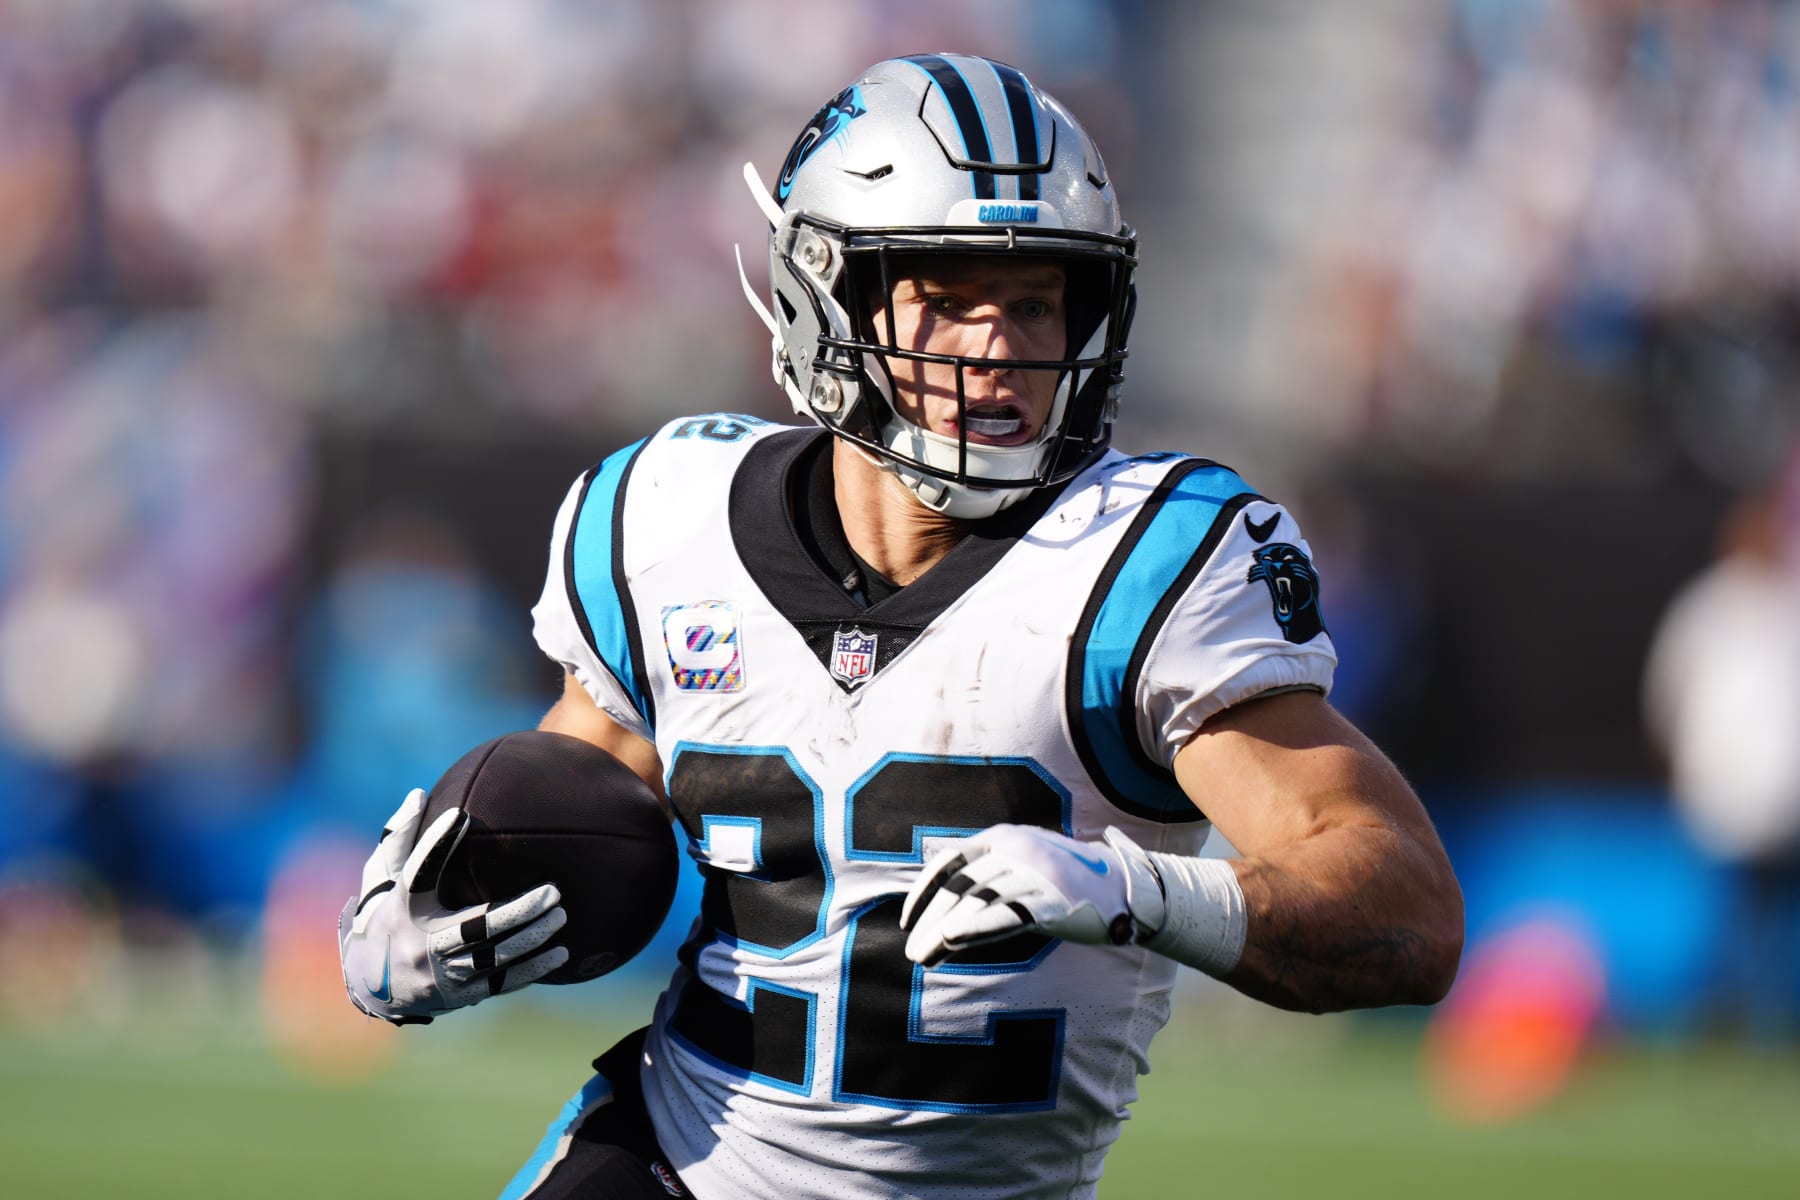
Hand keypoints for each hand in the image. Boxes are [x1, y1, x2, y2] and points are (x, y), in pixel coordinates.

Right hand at [338, 788, 568, 1023]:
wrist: (368, 984)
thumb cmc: (387, 916)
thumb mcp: (382, 878)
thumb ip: (399, 837)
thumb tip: (419, 794)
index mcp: (403, 910)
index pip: (419, 873)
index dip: (437, 843)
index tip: (460, 815)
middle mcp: (422, 945)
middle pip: (475, 928)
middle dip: (517, 912)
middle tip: (552, 892)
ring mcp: (442, 976)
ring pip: (494, 958)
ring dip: (532, 938)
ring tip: (561, 916)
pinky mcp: (460, 996)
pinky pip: (501, 983)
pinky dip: (532, 969)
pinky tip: (560, 953)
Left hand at [900, 824, 1165, 967]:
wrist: (1124, 888)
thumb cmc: (1063, 882)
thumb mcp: (1021, 865)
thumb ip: (986, 877)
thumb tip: (940, 913)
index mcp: (1004, 837)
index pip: (950, 860)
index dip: (923, 891)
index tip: (906, 920)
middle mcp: (1016, 850)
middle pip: (960, 886)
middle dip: (930, 920)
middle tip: (911, 951)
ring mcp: (1035, 874)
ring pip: (976, 902)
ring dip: (943, 932)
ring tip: (923, 958)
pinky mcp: (1052, 901)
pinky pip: (1007, 915)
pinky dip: (975, 928)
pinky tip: (952, 942)